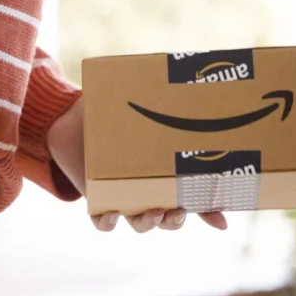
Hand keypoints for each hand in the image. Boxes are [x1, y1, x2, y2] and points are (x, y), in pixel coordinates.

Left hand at [46, 99, 227, 233]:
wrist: (72, 118)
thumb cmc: (114, 112)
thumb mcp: (142, 106)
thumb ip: (162, 100)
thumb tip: (187, 71)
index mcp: (164, 173)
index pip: (193, 197)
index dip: (209, 211)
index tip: (223, 222)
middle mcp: (146, 190)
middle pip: (169, 219)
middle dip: (177, 220)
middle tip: (180, 210)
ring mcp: (122, 197)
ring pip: (141, 224)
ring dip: (150, 223)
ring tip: (152, 211)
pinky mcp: (94, 199)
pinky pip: (102, 223)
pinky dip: (108, 224)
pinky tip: (112, 215)